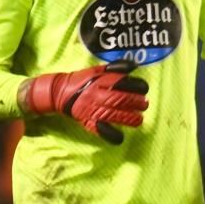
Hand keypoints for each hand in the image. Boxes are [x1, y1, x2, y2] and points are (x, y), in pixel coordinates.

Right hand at [25, 60, 148, 143]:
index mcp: (99, 81)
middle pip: (118, 99)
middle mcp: (96, 95)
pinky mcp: (87, 121)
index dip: (135, 86)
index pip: (120, 82)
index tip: (144, 89)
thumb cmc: (82, 81)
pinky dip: (110, 134)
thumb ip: (114, 68)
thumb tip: (132, 66)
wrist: (60, 92)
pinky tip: (120, 138)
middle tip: (144, 104)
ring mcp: (92, 109)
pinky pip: (99, 129)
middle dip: (134, 102)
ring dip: (128, 118)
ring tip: (139, 120)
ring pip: (112, 115)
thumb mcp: (97, 70)